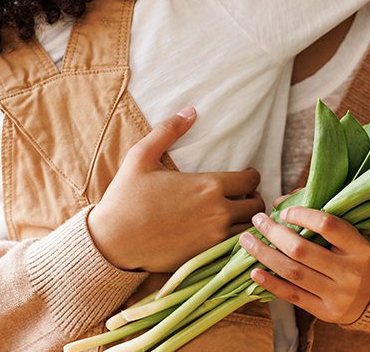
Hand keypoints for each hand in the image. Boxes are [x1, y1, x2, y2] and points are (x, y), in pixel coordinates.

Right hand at [87, 107, 265, 272]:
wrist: (112, 241)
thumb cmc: (125, 197)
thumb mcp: (142, 156)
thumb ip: (168, 130)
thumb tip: (191, 110)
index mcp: (208, 186)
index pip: (251, 180)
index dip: (250, 176)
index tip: (243, 177)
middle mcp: (218, 213)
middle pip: (257, 206)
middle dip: (253, 198)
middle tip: (241, 197)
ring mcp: (214, 239)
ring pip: (250, 230)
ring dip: (247, 222)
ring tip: (235, 217)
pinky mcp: (206, 258)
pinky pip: (236, 250)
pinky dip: (237, 242)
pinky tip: (224, 235)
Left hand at [240, 208, 369, 325]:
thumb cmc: (353, 256)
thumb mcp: (348, 235)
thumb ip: (317, 214)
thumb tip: (279, 203)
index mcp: (358, 247)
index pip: (328, 225)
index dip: (302, 215)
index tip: (284, 211)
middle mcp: (349, 272)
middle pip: (302, 250)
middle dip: (274, 233)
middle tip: (257, 219)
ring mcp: (337, 294)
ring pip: (293, 273)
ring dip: (265, 255)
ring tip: (246, 241)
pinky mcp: (325, 311)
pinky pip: (292, 296)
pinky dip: (271, 283)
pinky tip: (254, 271)